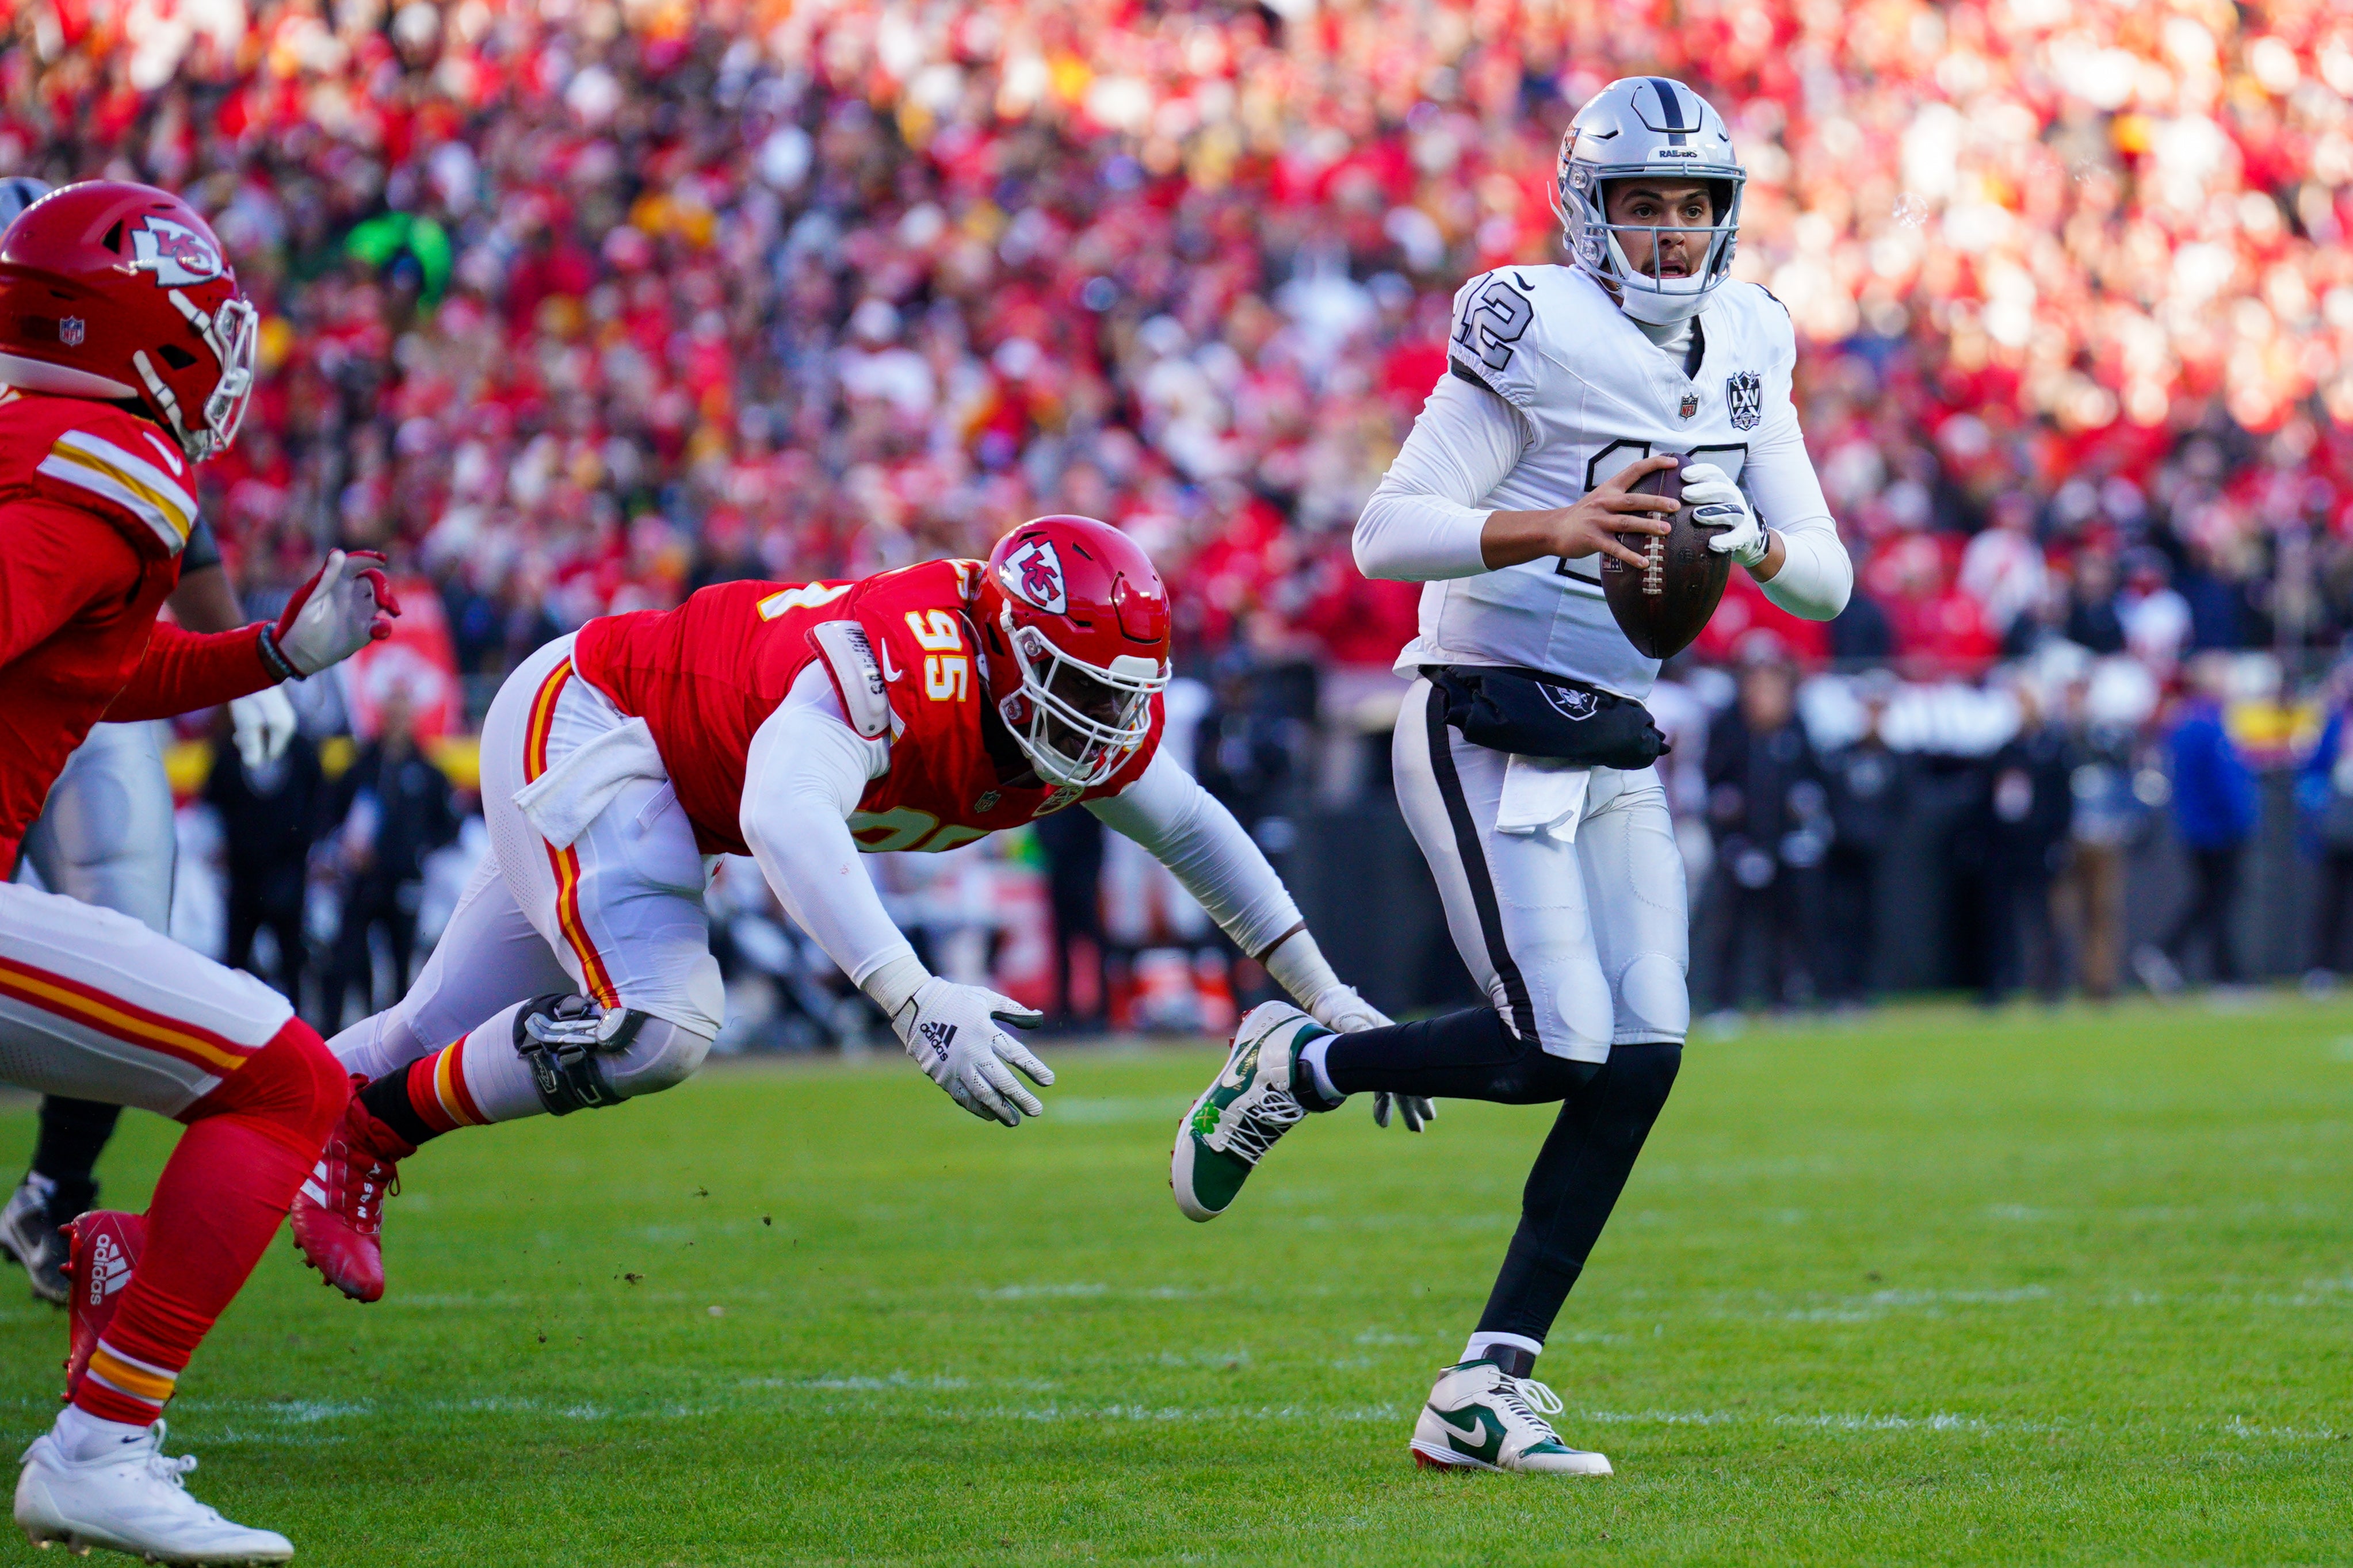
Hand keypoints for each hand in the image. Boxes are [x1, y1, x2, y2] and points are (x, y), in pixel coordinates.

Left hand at [229, 685, 295, 770]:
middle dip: (250, 743)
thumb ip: (251, 745)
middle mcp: (287, 724)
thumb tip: (253, 766)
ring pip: (265, 735)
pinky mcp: (276, 708)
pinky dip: (253, 724)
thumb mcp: (247, 723)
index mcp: (283, 730)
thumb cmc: (249, 695)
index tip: (238, 738)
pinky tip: (243, 713)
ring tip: (238, 720)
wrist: (256, 664)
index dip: (253, 752)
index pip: (270, 755)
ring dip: (250, 733)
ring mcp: (283, 716)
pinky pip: (265, 725)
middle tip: (235, 732)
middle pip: (267, 745)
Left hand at [272, 550, 398, 675]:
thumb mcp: (312, 598)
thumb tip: (338, 552)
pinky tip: (378, 632)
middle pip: (374, 581)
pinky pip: (382, 625)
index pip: (356, 564)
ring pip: (382, 601)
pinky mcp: (366, 631)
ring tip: (391, 611)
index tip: (381, 560)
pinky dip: (384, 628)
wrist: (300, 654)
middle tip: (382, 601)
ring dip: (390, 603)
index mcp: (337, 583)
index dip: (368, 559)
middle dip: (382, 586)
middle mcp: (351, 595)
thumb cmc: (300, 623)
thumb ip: (327, 576)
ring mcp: (360, 613)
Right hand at [891, 977, 1051, 1125]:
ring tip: (1015, 1121)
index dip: (1034, 1069)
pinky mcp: (941, 1075)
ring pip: (982, 1093)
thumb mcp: (986, 999)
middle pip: (1002, 1080)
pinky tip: (991, 1115)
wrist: (915, 1006)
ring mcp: (956, 1066)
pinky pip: (962, 1096)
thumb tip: (1040, 1019)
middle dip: (1020, 1097)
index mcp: (985, 1031)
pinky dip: (977, 1108)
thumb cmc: (956, 999)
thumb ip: (1014, 1011)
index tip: (1049, 1081)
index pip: (1016, 1054)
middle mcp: (972, 1051)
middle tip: (1036, 1111)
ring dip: (1000, 1109)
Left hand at [1303, 984, 1433, 1132]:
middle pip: (1406, 1080)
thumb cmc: (1343, 1009)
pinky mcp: (1369, 1070)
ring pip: (1396, 1089)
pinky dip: (1382, 1105)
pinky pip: (1378, 1089)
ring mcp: (1382, 1062)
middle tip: (1427, 1122)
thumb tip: (1362, 1032)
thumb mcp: (1350, 1016)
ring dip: (1405, 1109)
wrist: (1330, 1009)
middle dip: (1417, 1103)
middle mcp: (1391, 1053)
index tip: (1428, 1095)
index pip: (1406, 1064)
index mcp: (1392, 1038)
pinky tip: (1382, 1121)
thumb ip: (1357, 1026)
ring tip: (1416, 1129)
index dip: (1416, 1080)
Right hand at [1480, 455, 1676, 571]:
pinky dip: (1630, 556)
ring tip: (1666, 531)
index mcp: (1609, 489)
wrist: (1554, 530)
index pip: (1634, 470)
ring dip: (1648, 527)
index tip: (1673, 461)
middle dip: (1657, 502)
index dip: (1654, 464)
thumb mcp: (1601, 499)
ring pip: (1627, 523)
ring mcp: (1598, 521)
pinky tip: (1644, 562)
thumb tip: (1653, 500)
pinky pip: (1615, 549)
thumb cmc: (1584, 516)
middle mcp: (1605, 502)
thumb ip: (1623, 498)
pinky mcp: (1593, 539)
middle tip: (1676, 506)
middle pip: (1635, 500)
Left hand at [1686, 463, 1767, 567]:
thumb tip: (1662, 492)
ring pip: (1731, 510)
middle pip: (1722, 489)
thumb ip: (1692, 496)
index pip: (1715, 473)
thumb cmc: (1717, 517)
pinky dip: (1726, 540)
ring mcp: (1742, 515)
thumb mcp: (1707, 502)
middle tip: (1685, 494)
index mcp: (1723, 486)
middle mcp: (1734, 497)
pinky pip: (1738, 536)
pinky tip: (1713, 544)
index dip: (1701, 472)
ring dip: (1713, 512)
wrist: (1743, 539)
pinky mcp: (1746, 534)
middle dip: (1703, 490)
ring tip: (1696, 515)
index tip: (1683, 474)